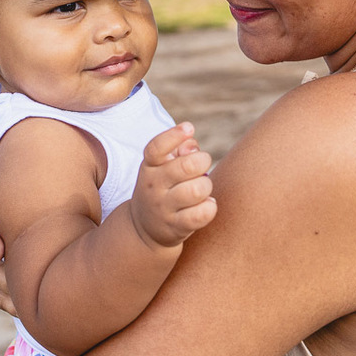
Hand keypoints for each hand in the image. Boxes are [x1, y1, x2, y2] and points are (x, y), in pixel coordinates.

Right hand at [129, 122, 215, 248]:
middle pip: (187, 166)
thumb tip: (192, 146)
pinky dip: (210, 206)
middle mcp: (153, 186)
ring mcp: (164, 208)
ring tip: (201, 188)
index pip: (156, 148)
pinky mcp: (176, 227)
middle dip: (203, 160)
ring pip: (199, 189)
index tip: (189, 127)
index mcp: (149, 167)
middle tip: (202, 164)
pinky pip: (203, 213)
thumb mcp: (162, 166)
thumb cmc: (163, 187)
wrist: (144, 228)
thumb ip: (180, 149)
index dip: (174, 135)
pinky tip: (205, 205)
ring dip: (206, 186)